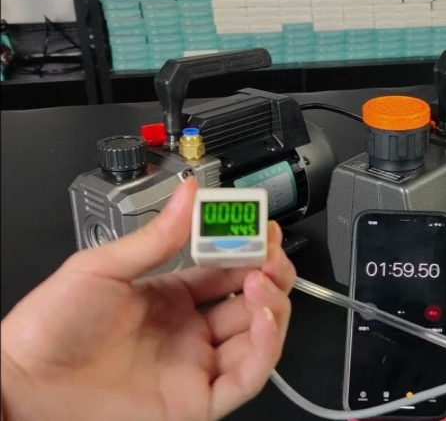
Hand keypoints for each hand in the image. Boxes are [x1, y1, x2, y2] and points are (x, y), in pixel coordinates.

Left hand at [0, 178, 296, 420]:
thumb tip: (188, 194)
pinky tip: (261, 316)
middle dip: (270, 271)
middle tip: (269, 250)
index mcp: (169, 298)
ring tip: (263, 277)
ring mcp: (195, 366)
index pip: (225, 268)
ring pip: (259, 337)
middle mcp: (187, 332)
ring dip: (273, 304)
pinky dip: (265, 347)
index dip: (247, 247)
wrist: (22, 386)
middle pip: (251, 300)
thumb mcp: (102, 268)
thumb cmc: (47, 331)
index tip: (258, 225)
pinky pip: (248, 376)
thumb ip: (155, 236)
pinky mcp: (198, 401)